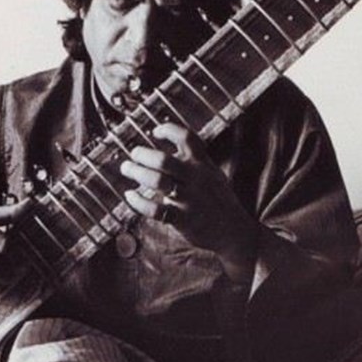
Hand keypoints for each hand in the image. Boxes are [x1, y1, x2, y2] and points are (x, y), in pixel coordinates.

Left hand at [119, 122, 256, 282]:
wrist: (234, 231)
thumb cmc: (219, 200)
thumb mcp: (212, 174)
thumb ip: (195, 161)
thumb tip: (173, 145)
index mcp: (203, 164)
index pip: (187, 138)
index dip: (168, 130)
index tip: (155, 132)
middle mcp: (196, 178)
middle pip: (164, 160)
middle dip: (143, 154)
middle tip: (133, 154)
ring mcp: (189, 199)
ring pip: (157, 181)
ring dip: (137, 172)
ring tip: (126, 168)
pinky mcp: (182, 219)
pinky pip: (155, 210)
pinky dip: (138, 202)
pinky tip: (129, 195)